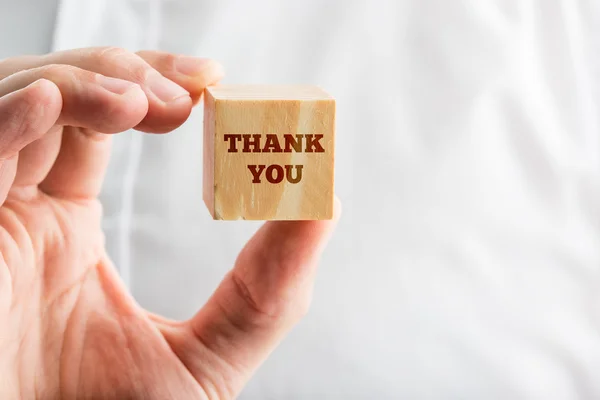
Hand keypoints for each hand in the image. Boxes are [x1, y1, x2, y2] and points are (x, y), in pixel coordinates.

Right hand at [0, 48, 339, 398]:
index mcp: (66, 234)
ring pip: (18, 104)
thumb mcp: (208, 359)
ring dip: (83, 84)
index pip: (99, 128)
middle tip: (192, 91)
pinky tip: (51, 103)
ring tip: (144, 104)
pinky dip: (8, 117)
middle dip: (125, 74)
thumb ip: (269, 291)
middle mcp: (22, 215)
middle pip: (60, 101)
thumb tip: (325, 206)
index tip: (212, 85)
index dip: (149, 91)